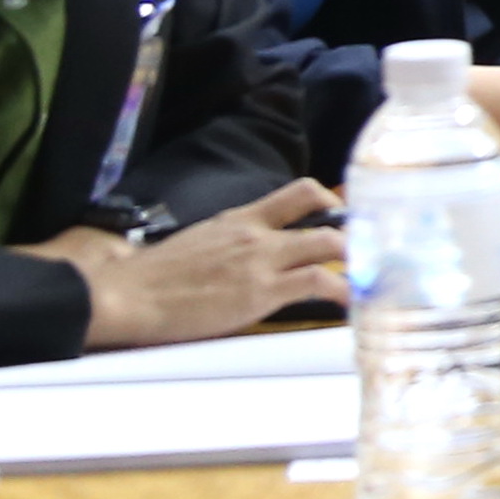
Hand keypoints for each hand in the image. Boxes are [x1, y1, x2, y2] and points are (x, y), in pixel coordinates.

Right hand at [24, 180, 347, 349]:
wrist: (128, 294)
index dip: (328, 201)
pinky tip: (353, 305)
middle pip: (322, 215)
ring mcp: (262, 259)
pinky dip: (344, 293)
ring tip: (371, 276)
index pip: (296, 194)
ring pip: (330, 243)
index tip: (344, 216)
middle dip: (353, 232)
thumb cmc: (150, 279)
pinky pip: (320, 284)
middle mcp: (256, 232)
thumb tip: (243, 260)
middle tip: (369, 250)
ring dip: (355, 260)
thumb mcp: (197, 246)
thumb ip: (228, 246)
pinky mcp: (262, 290)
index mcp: (239, 218)